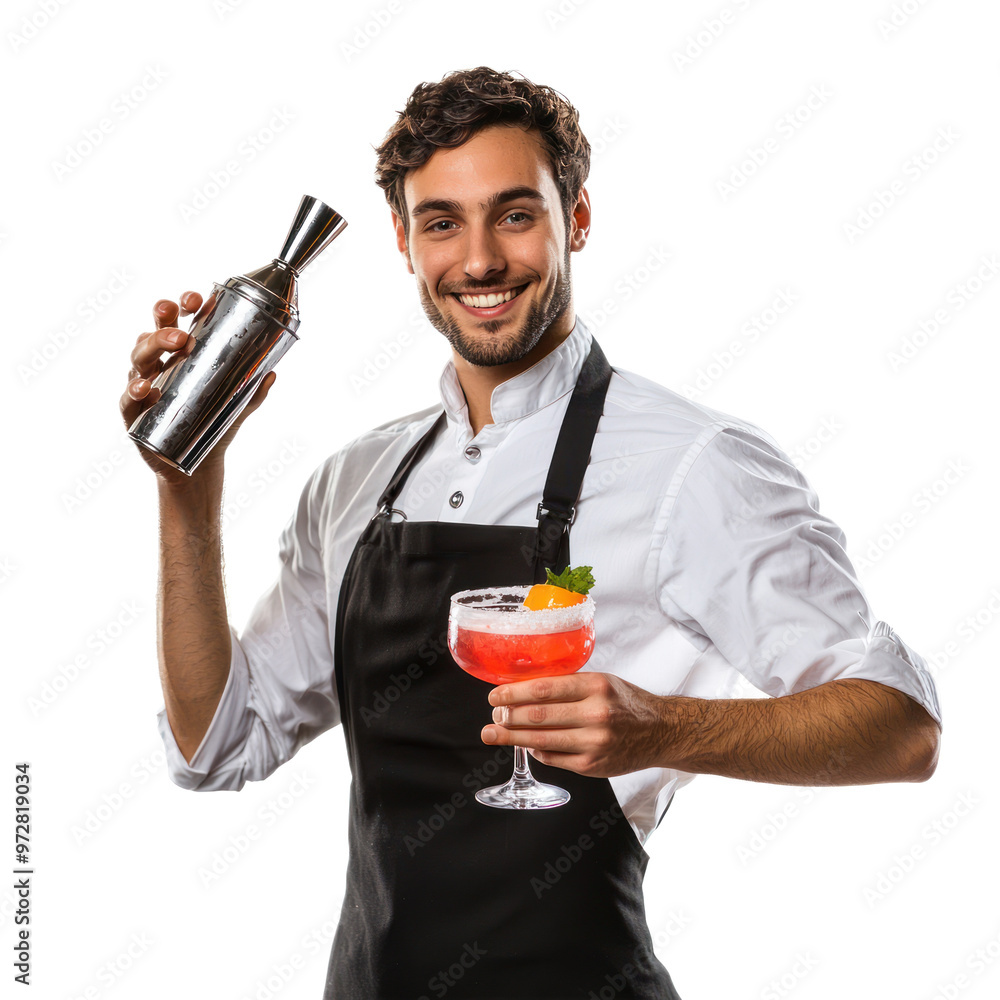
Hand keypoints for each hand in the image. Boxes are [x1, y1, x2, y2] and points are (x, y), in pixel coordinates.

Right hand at [119, 291, 275, 487]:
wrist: (198, 466)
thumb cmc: (214, 425)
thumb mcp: (238, 405)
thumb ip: (254, 390)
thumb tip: (272, 372)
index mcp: (181, 355)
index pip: (178, 320)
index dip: (183, 305)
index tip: (196, 299)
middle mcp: (159, 364)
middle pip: (154, 332)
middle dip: (166, 320)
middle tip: (187, 324)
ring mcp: (143, 386)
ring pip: (139, 356)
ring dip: (154, 345)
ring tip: (176, 343)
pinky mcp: (133, 412)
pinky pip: (128, 397)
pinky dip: (135, 389)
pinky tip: (146, 386)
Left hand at [482, 672, 669, 777]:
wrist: (661, 731)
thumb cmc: (626, 702)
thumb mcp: (602, 682)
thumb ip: (568, 685)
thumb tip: (524, 691)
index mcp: (596, 686)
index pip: (544, 688)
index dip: (514, 693)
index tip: (495, 695)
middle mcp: (596, 714)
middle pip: (538, 716)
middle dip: (508, 716)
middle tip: (492, 714)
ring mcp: (594, 743)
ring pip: (540, 740)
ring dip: (511, 737)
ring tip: (492, 733)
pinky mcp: (592, 766)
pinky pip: (553, 758)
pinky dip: (535, 750)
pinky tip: (525, 744)